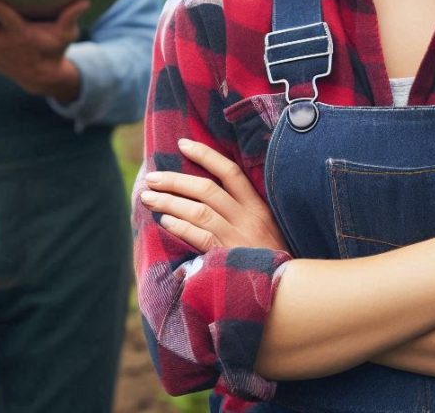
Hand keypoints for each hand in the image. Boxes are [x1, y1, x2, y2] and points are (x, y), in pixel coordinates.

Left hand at [141, 138, 287, 253]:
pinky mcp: (229, 258)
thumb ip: (243, 209)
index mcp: (257, 205)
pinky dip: (181, 227)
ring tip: (148, 198)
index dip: (205, 155)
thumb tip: (208, 191)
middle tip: (151, 177)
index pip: (230, 171)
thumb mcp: (265, 226)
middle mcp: (247, 217)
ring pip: (199, 211)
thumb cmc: (270, 256)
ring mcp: (238, 237)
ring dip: (170, 202)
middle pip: (207, 190)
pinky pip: (201, 237)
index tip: (182, 144)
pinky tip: (165, 221)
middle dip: (176, 181)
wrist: (285, 289)